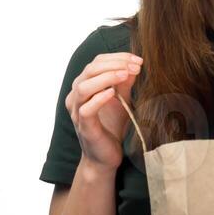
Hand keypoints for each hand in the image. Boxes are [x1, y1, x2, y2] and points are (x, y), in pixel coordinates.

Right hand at [65, 51, 143, 171]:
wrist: (105, 156)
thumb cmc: (111, 126)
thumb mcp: (122, 101)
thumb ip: (125, 84)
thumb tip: (134, 65)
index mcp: (84, 86)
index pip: (96, 62)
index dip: (117, 58)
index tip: (137, 60)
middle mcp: (76, 96)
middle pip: (89, 70)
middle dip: (114, 65)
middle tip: (134, 66)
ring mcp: (77, 111)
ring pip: (83, 87)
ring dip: (106, 78)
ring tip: (125, 75)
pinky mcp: (83, 126)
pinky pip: (86, 109)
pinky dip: (98, 99)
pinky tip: (112, 93)